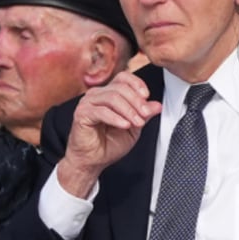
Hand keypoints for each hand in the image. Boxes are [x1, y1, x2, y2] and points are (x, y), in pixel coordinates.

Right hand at [57, 72, 160, 197]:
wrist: (93, 161)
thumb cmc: (108, 144)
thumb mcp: (133, 128)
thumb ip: (143, 115)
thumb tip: (157, 105)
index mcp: (108, 93)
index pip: (123, 78)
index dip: (137, 84)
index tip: (147, 97)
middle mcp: (97, 95)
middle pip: (120, 87)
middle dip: (137, 101)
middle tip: (145, 115)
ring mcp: (87, 103)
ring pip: (112, 98)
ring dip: (129, 110)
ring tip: (137, 123)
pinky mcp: (82, 114)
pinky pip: (101, 111)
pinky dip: (116, 118)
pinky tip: (124, 125)